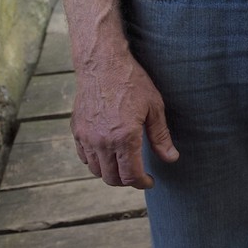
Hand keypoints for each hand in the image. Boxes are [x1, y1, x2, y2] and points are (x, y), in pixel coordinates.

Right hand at [71, 52, 178, 188]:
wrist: (102, 64)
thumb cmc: (132, 82)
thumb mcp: (154, 107)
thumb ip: (161, 136)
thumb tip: (171, 158)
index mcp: (124, 137)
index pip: (130, 176)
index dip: (142, 183)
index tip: (150, 181)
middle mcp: (102, 142)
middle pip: (111, 178)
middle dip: (127, 181)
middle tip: (138, 174)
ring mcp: (86, 137)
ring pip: (96, 170)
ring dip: (110, 173)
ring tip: (124, 163)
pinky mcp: (76, 131)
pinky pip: (84, 156)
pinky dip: (95, 161)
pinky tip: (107, 153)